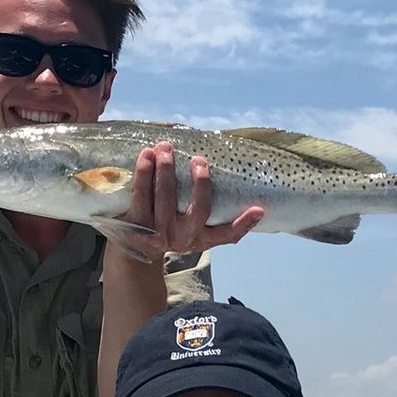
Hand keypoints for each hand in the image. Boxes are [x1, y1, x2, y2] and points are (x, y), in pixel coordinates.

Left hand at [122, 141, 263, 256]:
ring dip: (166, 169)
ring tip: (166, 148)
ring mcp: (159, 231)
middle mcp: (183, 237)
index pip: (228, 234)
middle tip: (199, 159)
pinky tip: (146, 155)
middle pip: (198, 210)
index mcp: (201, 238)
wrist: (137, 248)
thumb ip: (213, 214)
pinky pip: (141, 194)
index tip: (259, 209)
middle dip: (201, 182)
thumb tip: (240, 183)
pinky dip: (144, 172)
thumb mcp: (194, 229)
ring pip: (166, 197)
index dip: (245, 224)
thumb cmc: (172, 227)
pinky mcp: (137, 223)